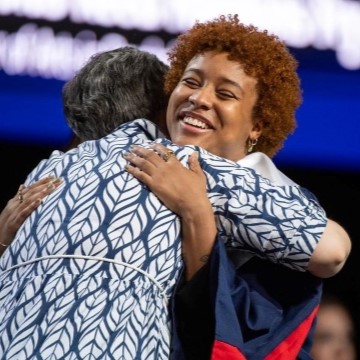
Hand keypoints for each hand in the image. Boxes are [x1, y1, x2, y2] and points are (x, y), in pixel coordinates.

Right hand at [0, 176, 61, 253]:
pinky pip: (23, 213)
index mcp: (14, 202)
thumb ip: (18, 198)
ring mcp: (13, 214)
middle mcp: (13, 205)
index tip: (54, 176)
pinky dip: (31, 206)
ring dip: (40, 193)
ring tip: (51, 187)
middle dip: (45, 185)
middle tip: (58, 180)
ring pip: (28, 200)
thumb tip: (22, 185)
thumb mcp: (12, 210)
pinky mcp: (13, 223)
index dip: (41, 182)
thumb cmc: (6, 225)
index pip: (30, 188)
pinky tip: (40, 201)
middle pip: (31, 192)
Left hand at [124, 144, 217, 278]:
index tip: (151, 144)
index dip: (157, 147)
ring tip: (126, 155)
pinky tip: (126, 167)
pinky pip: (141, 175)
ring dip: (134, 158)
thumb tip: (193, 153)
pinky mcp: (154, 185)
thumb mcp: (198, 174)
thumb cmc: (197, 190)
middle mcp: (165, 167)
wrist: (192, 203)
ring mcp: (159, 175)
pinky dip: (133, 170)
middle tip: (133, 147)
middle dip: (141, 150)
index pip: (165, 151)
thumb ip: (194, 163)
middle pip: (151, 155)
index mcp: (176, 164)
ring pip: (143, 163)